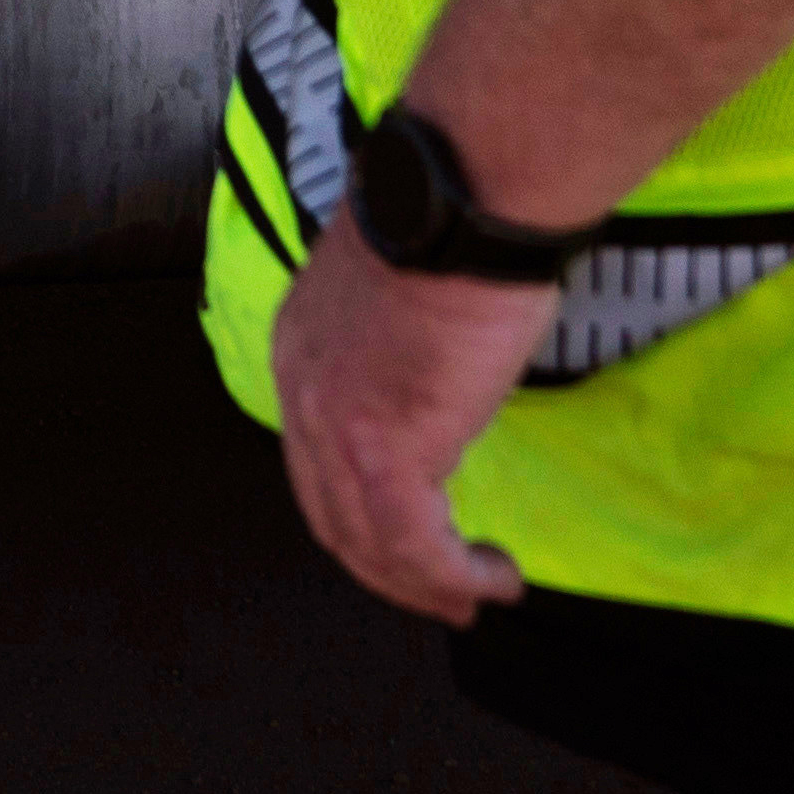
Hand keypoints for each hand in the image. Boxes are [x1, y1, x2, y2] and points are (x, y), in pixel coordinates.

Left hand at [269, 225, 546, 625]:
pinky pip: (411, 544)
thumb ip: (401, 342)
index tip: (415, 539)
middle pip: (331, 514)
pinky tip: (492, 578)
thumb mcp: (408, 289)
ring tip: (476, 594)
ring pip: (367, 541)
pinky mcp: (384, 449)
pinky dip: (452, 575)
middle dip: (389, 568)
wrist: (470, 198)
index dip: (363, 511)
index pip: (317, 458)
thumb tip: (436, 371)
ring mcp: (334, 424)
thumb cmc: (459, 220)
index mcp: (301, 347)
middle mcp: (301, 390)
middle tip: (446, 594)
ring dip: (425, 584)